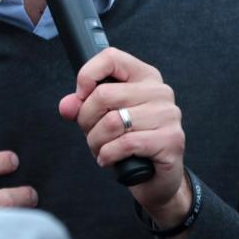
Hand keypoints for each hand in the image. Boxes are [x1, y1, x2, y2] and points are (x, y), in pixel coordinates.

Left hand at [59, 48, 190, 228]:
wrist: (156, 180)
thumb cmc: (129, 144)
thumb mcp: (102, 120)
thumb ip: (83, 107)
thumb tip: (67, 105)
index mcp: (144, 76)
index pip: (111, 57)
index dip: (87, 75)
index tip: (80, 96)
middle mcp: (159, 91)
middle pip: (104, 94)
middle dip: (87, 120)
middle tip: (91, 134)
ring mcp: (168, 115)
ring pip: (112, 122)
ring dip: (96, 142)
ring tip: (101, 149)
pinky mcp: (171, 140)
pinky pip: (125, 143)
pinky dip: (108, 155)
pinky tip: (109, 159)